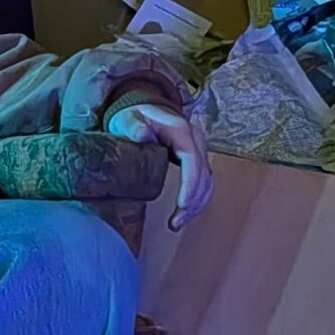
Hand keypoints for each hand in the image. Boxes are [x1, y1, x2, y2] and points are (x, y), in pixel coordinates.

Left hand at [107, 103, 213, 231]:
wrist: (143, 110)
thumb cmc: (133, 116)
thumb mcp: (127, 118)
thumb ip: (133, 127)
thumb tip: (143, 137)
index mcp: (181, 130)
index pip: (193, 159)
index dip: (190, 184)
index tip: (182, 204)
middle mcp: (195, 140)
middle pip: (204, 174)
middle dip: (193, 201)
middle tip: (175, 222)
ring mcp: (198, 150)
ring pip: (207, 182)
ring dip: (196, 205)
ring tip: (176, 224)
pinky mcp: (196, 159)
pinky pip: (202, 182)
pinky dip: (196, 200)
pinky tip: (183, 214)